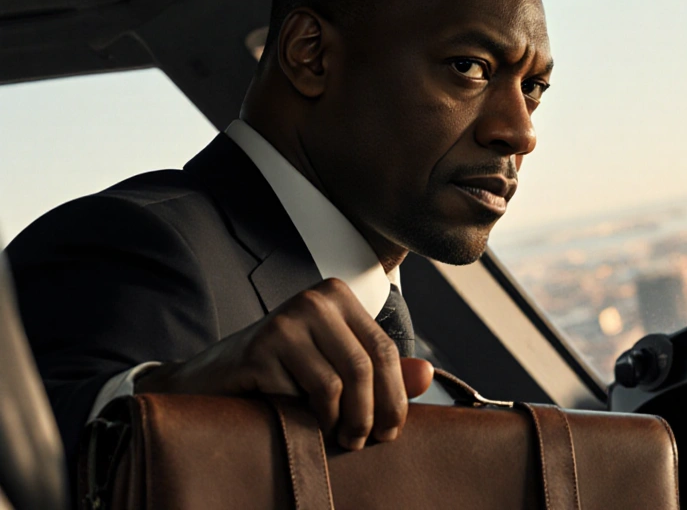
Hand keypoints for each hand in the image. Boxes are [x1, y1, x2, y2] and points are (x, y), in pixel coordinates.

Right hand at [135, 278, 433, 449]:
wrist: (207, 379)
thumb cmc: (278, 372)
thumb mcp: (333, 365)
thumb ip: (380, 369)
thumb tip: (428, 374)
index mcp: (336, 296)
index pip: (385, 349)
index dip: (396, 396)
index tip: (391, 431)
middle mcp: (314, 300)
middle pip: (366, 366)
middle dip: (373, 413)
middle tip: (364, 441)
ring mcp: (285, 321)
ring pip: (339, 383)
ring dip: (344, 421)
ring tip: (339, 437)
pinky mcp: (260, 349)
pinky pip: (304, 394)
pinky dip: (309, 417)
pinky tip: (301, 421)